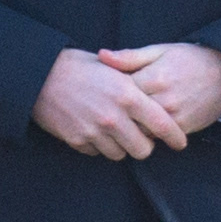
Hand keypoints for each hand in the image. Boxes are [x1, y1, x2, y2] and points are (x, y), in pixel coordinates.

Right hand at [31, 47, 186, 158]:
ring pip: (121, 155)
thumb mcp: (112, 67)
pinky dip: (100, 145)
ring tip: (115, 131)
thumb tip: (156, 99)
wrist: (39, 76)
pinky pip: (98, 153)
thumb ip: (135, 85)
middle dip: (145, 145)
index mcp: (127, 95)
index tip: (180, 143)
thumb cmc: (79, 66)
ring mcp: (95, 131)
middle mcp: (114, 117)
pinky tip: (95, 130)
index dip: (175, 136)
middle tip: (142, 137)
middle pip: (143, 149)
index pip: (161, 123)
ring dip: (121, 146)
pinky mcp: (78, 141)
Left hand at [98, 44, 220, 133]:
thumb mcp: (160, 51)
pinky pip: (157, 137)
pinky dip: (147, 133)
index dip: (108, 92)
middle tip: (108, 109)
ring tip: (123, 118)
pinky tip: (141, 125)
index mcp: (154, 78)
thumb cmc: (189, 59)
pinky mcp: (183, 128)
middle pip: (127, 115)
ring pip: (140, 130)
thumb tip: (101, 56)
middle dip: (116, 113)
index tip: (103, 90)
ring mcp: (174, 117)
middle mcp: (163, 100)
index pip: (119, 92)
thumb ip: (129, 57)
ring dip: (130, 126)